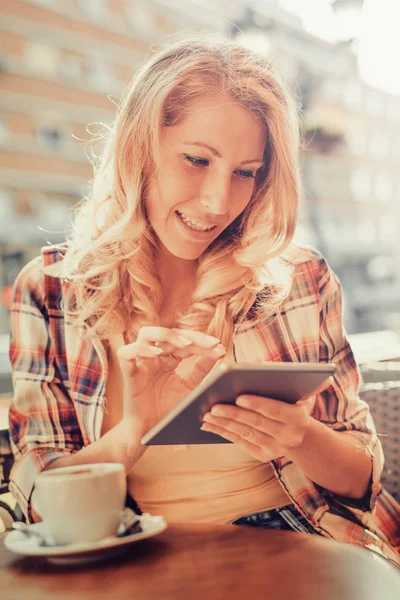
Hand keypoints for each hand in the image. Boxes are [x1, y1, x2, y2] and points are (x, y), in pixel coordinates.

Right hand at [117, 326, 225, 438]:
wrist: (150, 432)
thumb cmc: (167, 411)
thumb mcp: (189, 389)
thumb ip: (200, 371)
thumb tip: (218, 353)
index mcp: (168, 359)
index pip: (184, 341)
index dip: (202, 341)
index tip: (220, 347)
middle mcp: (153, 356)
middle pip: (169, 333)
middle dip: (192, 336)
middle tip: (210, 343)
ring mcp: (140, 363)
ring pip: (146, 334)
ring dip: (167, 336)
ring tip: (186, 345)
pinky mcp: (128, 373)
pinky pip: (126, 353)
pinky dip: (140, 349)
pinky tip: (158, 353)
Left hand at [200, 377, 333, 461]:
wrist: (305, 440)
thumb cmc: (299, 408)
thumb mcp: (304, 395)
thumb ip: (300, 381)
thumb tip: (284, 368)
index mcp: (297, 419)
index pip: (275, 411)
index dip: (257, 404)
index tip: (239, 397)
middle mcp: (287, 436)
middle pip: (256, 424)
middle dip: (233, 415)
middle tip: (213, 406)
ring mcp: (275, 448)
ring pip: (245, 434)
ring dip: (224, 425)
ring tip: (206, 415)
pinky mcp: (263, 455)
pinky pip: (240, 442)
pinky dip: (223, 433)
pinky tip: (209, 425)